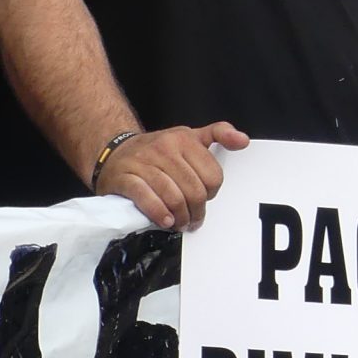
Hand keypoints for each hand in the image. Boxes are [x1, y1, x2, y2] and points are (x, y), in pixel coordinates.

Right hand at [96, 122, 249, 230]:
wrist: (115, 152)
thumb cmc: (157, 150)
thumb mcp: (190, 136)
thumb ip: (219, 134)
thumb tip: (243, 140)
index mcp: (184, 138)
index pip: (212, 176)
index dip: (211, 193)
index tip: (204, 198)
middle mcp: (164, 147)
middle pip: (194, 190)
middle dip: (196, 211)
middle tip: (193, 219)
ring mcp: (143, 162)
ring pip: (173, 196)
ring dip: (180, 217)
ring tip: (180, 223)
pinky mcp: (125, 177)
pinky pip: (147, 198)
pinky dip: (159, 213)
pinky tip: (165, 220)